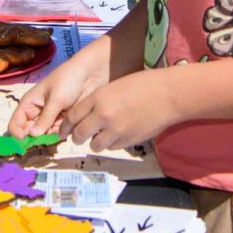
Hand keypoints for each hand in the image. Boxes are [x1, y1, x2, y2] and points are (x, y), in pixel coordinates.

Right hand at [8, 50, 112, 137]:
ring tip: (60, 128)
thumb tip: (32, 136)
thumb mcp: (56, 99)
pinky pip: (57, 134)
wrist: (91, 75)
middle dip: (34, 139)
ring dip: (50, 137)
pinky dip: (61, 135)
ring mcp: (50, 118)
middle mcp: (37, 113)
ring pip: (43, 136)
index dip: (17, 133)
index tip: (26, 140)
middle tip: (44, 139)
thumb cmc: (68, 80)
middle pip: (29, 133)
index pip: (15, 123)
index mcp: (29, 103)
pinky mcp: (63, 122)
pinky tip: (68, 128)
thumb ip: (45, 119)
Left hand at [59, 69, 179, 151]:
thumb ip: (99, 101)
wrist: (168, 95)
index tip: (64, 131)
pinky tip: (118, 135)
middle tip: (79, 137)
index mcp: (98, 98)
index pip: (72, 116)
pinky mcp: (128, 141)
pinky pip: (112, 147)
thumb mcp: (115, 86)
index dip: (66, 126)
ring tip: (102, 136)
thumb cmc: (143, 84)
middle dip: (77, 138)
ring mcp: (116, 130)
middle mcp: (104, 116)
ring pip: (95, 145)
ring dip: (95, 142)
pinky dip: (112, 144)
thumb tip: (87, 116)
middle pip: (80, 134)